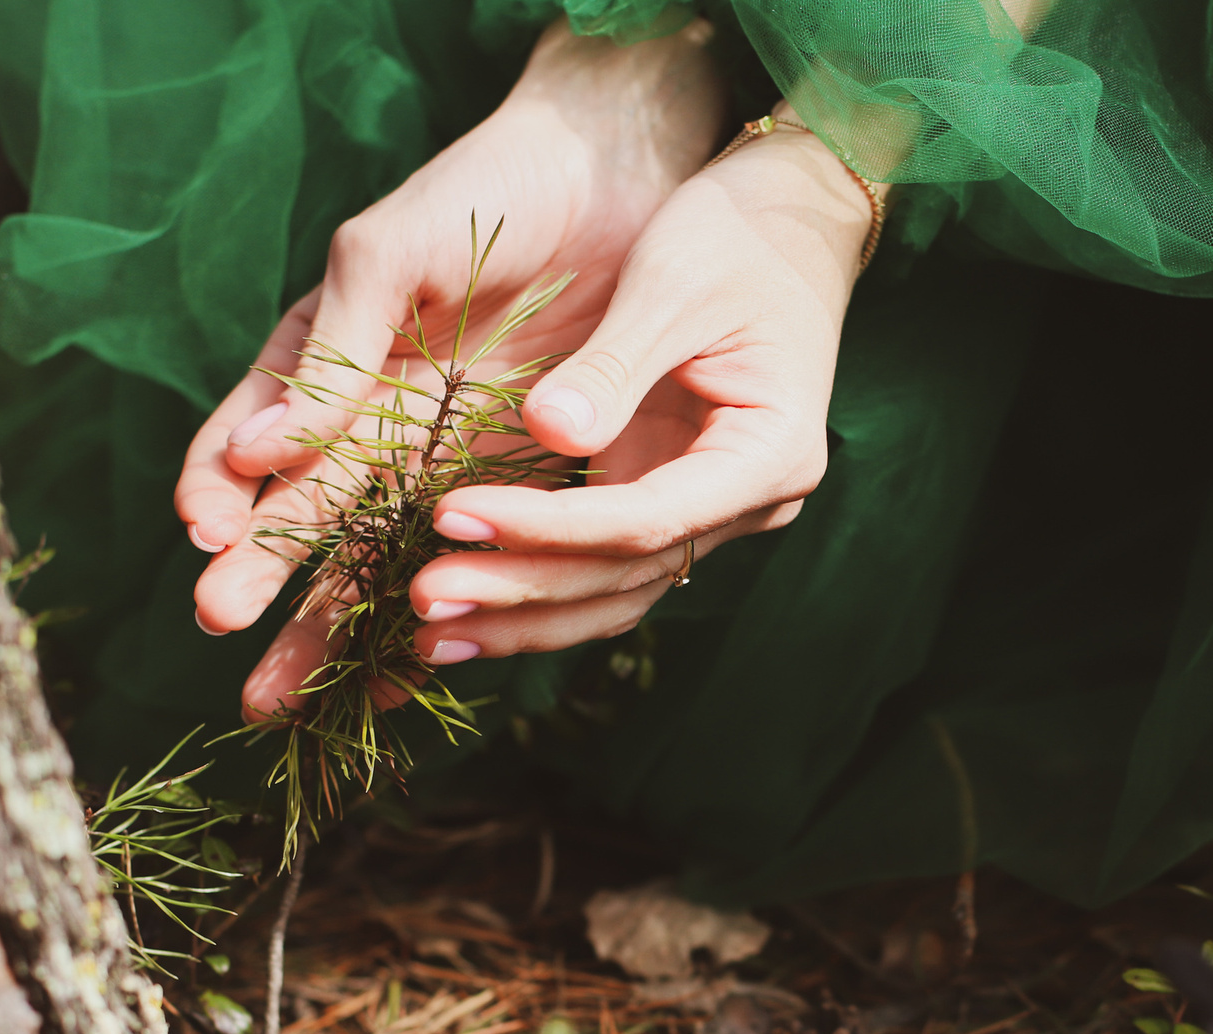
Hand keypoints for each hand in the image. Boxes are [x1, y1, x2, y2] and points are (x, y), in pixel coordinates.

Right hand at [174, 21, 725, 714]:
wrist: (615, 177)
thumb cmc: (486, 193)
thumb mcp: (391, 253)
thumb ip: (331, 349)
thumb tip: (258, 450)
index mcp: (324, 361)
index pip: (245, 440)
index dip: (216, 488)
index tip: (205, 531)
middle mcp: (372, 422)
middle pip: (301, 519)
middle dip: (261, 586)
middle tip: (222, 639)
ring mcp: (441, 459)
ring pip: (372, 559)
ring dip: (327, 629)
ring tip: (281, 699)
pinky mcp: (516, 483)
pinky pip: (470, 562)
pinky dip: (437, 616)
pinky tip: (408, 673)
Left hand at [400, 115, 878, 667]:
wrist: (791, 219)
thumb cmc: (738, 234)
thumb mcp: (673, 282)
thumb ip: (614, 365)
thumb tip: (547, 432)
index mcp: (767, 454)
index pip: (645, 519)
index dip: (545, 528)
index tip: (452, 516)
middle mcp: (749, 502)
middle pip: (626, 574)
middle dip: (520, 591)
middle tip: (421, 600)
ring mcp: (712, 510)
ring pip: (615, 591)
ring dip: (522, 616)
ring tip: (428, 636)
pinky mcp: (670, 498)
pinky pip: (603, 564)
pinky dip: (537, 587)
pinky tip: (468, 608)